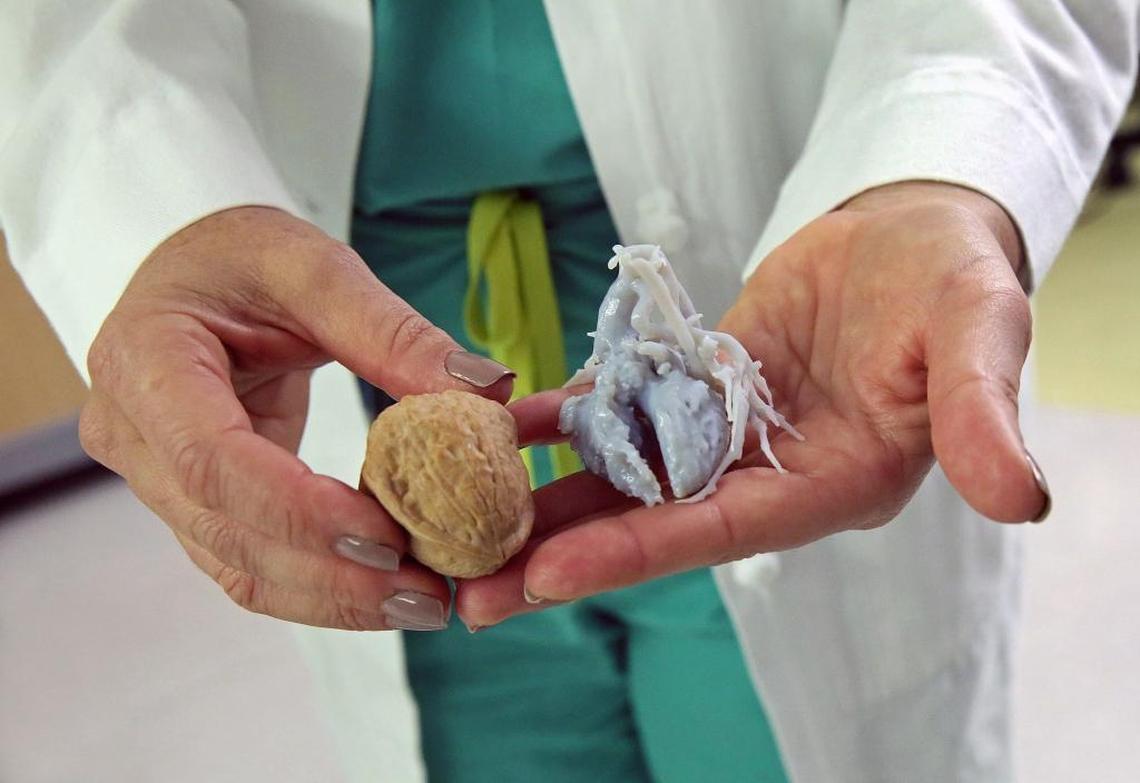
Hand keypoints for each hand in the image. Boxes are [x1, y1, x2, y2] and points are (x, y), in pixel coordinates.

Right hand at [79, 206, 512, 629]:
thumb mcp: (313, 268)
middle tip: (432, 589)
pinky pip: (252, 563)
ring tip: (426, 600)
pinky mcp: (195, 505)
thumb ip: (393, 331)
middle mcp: (133, 435)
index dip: (300, 511)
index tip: (390, 536)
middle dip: (334, 574)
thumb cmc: (240, 259)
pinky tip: (388, 589)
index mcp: (145, 362)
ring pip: (239, 567)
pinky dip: (322, 586)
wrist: (194, 279)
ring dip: (334, 598)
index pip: (211, 461)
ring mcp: (155, 481)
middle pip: (228, 532)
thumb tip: (488, 391)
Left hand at [457, 182, 1048, 627]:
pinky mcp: (700, 386)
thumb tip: (1021, 499)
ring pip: (626, 476)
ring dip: (547, 501)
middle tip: (469, 594)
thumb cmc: (955, 278)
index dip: (634, 555)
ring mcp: (727, 431)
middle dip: (563, 557)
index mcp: (829, 482)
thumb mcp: (978, 334)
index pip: (718, 531)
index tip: (546, 578)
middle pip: (653, 524)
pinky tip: (509, 427)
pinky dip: (571, 418)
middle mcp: (767, 472)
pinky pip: (628, 408)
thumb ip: (980, 415)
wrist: (914, 228)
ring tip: (457, 523)